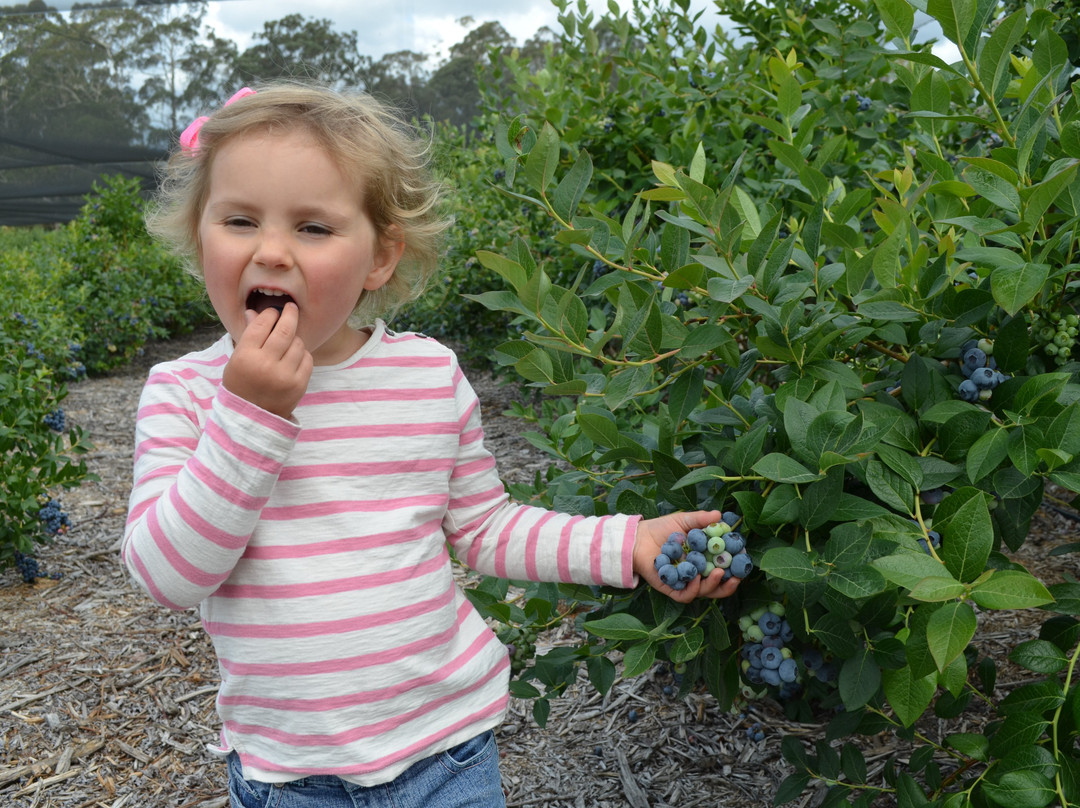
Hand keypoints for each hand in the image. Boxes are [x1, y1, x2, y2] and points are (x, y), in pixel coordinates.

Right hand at [222, 303, 312, 418]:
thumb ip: (249, 335)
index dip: (270, 314)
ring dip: (295, 338)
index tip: (274, 311)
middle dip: (290, 314)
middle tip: (291, 308)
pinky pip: (307, 358)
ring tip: (288, 342)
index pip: (262, 324)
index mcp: (245, 356)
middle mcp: (265, 365)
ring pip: (298, 343)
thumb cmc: (242, 383)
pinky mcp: (299, 385)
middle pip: (284, 330)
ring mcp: (284, 376)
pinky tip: (294, 357)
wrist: (252, 416)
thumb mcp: (238, 359)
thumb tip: (254, 311)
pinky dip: (303, 354)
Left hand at [633, 510, 741, 602]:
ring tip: (719, 573)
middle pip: (718, 585)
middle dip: (729, 583)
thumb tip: (719, 515)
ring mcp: (685, 582)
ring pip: (704, 591)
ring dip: (714, 585)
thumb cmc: (662, 529)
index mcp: (704, 558)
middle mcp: (697, 572)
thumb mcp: (684, 520)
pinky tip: (697, 578)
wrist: (638, 537)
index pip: (724, 566)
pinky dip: (693, 589)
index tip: (744, 558)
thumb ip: (701, 519)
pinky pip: (686, 595)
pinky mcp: (671, 589)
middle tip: (737, 575)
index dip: (736, 565)